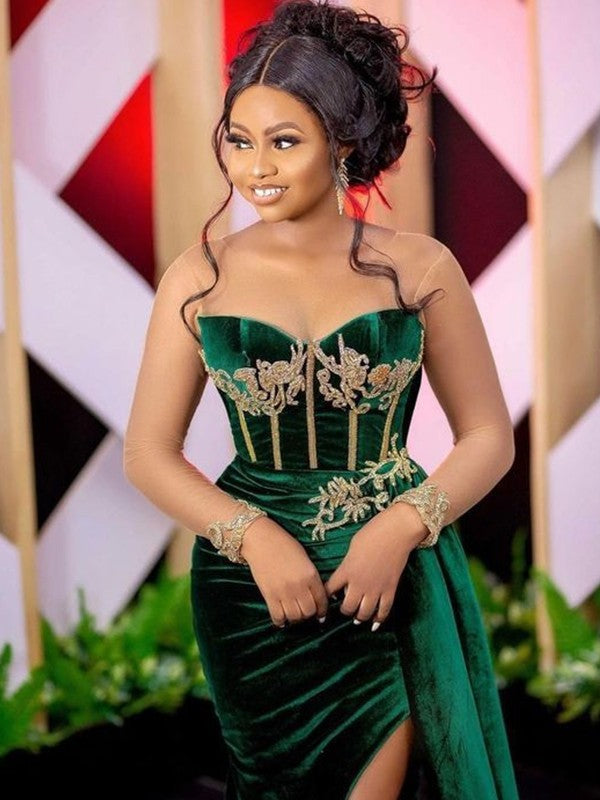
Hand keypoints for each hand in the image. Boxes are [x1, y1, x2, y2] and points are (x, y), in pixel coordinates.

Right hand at [241, 517, 328, 627]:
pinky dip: (280, 621)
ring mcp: (283, 591)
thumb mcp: (304, 558)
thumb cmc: (284, 545)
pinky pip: (277, 616)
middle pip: (309, 612)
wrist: (261, 540)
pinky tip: (281, 618)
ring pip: (295, 617)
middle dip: (309, 615)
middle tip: (305, 612)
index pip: (321, 600)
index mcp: (310, 574)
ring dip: (296, 618)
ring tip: (293, 614)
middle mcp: (299, 585)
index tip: (320, 614)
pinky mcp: (269, 595)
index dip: (322, 610)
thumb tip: (315, 595)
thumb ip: (311, 577)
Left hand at [324, 504, 426, 630]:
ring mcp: (376, 588)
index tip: (326, 599)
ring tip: (358, 618)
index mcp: (346, 571)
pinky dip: (379, 619)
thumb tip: (347, 575)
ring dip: (360, 617)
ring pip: (365, 613)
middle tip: (345, 609)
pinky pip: (384, 610)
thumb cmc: (372, 533)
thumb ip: (348, 564)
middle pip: (348, 607)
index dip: (326, 597)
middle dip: (344, 611)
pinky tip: (375, 624)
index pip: (330, 590)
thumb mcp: (353, 547)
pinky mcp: (390, 589)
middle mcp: (359, 583)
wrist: (396, 532)